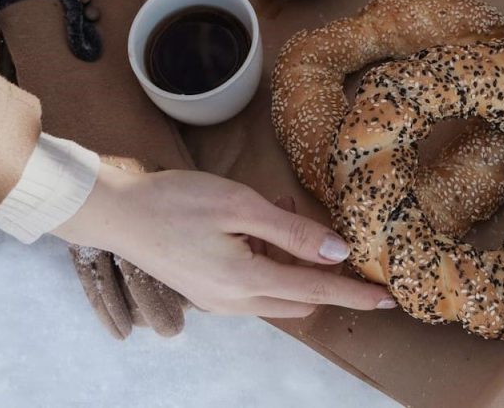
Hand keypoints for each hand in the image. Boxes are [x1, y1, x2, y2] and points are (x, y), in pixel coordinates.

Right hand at [53, 164, 394, 317]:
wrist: (115, 213)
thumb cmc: (175, 201)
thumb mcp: (240, 205)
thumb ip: (291, 232)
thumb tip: (337, 252)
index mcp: (246, 281)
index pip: (317, 292)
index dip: (355, 294)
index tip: (388, 300)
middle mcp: (235, 301)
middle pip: (301, 299)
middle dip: (322, 273)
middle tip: (319, 228)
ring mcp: (219, 301)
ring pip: (279, 292)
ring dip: (292, 262)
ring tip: (279, 213)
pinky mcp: (207, 291)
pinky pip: (256, 285)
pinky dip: (269, 261)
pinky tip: (259, 224)